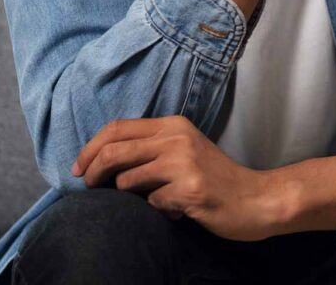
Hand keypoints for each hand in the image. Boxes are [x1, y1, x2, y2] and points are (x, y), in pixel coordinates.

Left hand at [72, 115, 281, 240]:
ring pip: (127, 180)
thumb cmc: (215, 178)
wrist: (255, 198)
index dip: (90, 148)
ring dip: (129, 196)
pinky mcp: (189, 189)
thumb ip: (152, 148)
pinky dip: (157, 211)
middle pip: (114, 151)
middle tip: (90, 187)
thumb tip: (102, 160)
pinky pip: (151, 203)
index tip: (80, 168)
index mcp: (174, 124)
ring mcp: (184, 163)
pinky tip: (177, 209)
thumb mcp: (185, 150)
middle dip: (93, 172)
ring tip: (151, 199)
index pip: (117, 127)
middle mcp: (178, 138)